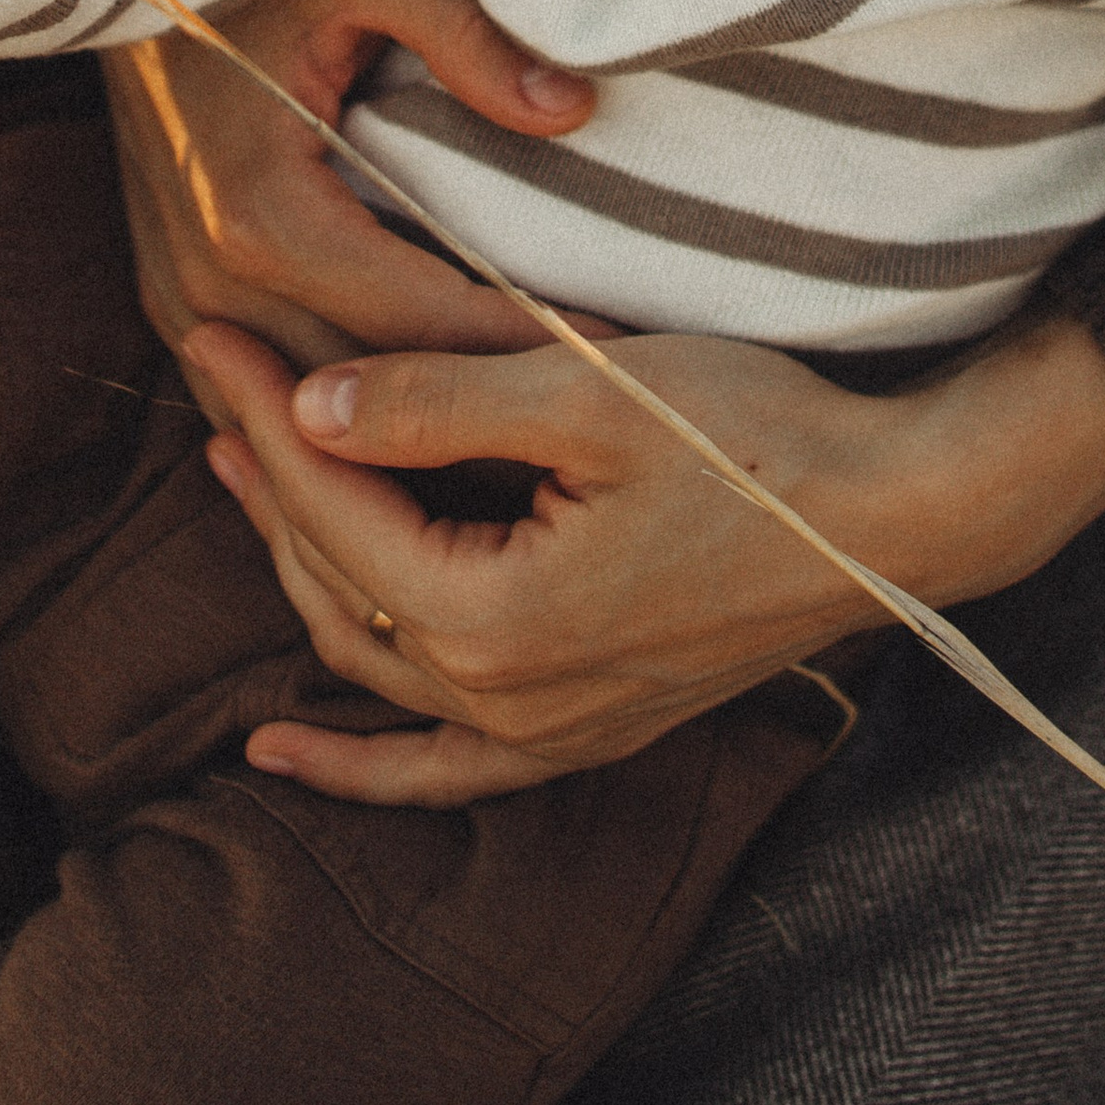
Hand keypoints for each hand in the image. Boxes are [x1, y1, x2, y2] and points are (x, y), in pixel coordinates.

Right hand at [102, 0, 595, 419]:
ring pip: (311, 412)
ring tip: (525, 449)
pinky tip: (421, 437)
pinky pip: (266, 388)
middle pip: (366, 394)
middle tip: (594, 425)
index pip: (419, 318)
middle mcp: (210, 279)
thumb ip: (467, 35)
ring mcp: (182, 297)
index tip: (620, 368)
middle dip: (478, 419)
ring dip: (408, 440)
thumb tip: (571, 109)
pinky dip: (340, 421)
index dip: (523, 346)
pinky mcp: (173, 295)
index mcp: (262, 213)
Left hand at [188, 307, 1104, 800]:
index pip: (334, 506)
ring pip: (372, 652)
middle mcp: (502, 698)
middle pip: (336, 578)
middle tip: (213, 373)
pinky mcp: (584, 729)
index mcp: (493, 617)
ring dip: (297, 566)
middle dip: (264, 474)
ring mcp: (543, 729)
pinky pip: (439, 768)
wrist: (894, 516)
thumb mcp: (593, 392)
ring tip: (240, 469)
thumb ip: (443, 404)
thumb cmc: (759, 436)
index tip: (210, 336)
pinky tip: (282, 753)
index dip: (262, 414)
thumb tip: (307, 408)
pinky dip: (358, 763)